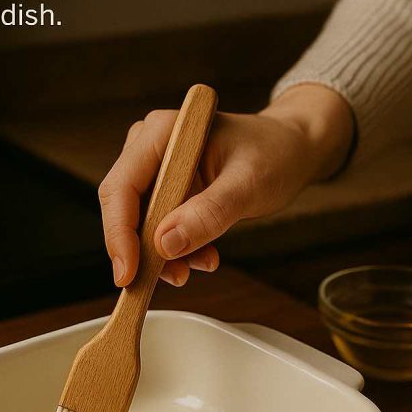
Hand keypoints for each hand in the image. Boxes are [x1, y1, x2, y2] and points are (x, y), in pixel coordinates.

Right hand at [98, 83, 353, 285]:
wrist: (291, 151)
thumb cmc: (274, 153)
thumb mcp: (249, 184)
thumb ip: (209, 212)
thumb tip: (166, 244)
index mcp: (162, 132)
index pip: (121, 188)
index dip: (119, 234)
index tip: (128, 274)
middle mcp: (149, 147)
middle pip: (122, 208)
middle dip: (142, 250)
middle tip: (170, 279)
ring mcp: (156, 169)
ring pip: (138, 224)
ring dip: (163, 254)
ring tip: (202, 263)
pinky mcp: (166, 190)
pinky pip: (157, 229)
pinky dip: (176, 250)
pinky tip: (203, 256)